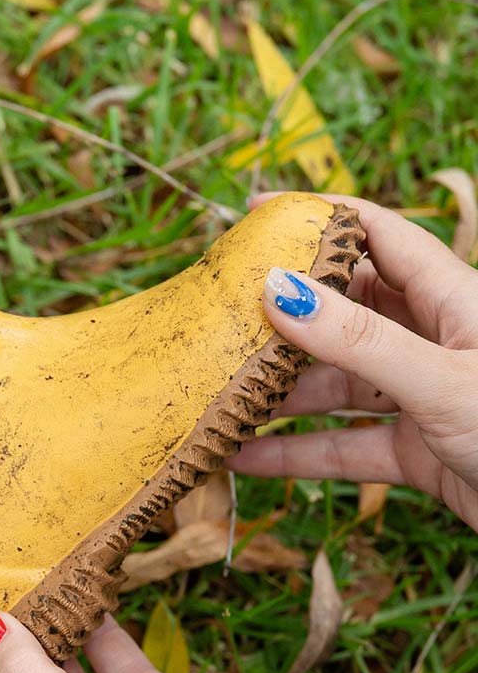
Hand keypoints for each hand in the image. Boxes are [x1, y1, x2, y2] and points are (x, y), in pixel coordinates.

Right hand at [230, 194, 477, 530]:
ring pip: (338, 384)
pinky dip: (298, 454)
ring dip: (282, 395)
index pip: (378, 235)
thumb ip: (358, 340)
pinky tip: (245, 458)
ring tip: (218, 396)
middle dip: (284, 316)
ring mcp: (423, 397)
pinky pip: (345, 446)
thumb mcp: (439, 380)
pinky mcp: (417, 451)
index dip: (319, 218)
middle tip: (219, 316)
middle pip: (344, 312)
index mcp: (453, 299)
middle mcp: (433, 341)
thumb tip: (278, 289)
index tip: (255, 214)